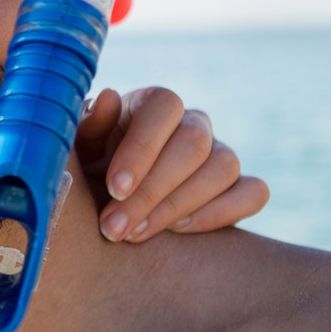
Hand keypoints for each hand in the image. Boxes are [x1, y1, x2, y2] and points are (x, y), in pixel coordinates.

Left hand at [74, 86, 269, 242]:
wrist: (103, 206)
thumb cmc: (86, 170)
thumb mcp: (77, 150)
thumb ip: (89, 126)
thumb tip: (108, 97)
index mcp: (153, 104)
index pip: (164, 107)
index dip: (142, 148)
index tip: (113, 188)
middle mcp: (193, 123)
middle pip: (194, 142)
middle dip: (153, 190)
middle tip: (115, 227)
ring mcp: (220, 154)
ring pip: (225, 166)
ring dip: (179, 205)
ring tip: (135, 234)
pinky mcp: (238, 188)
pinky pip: (254, 193)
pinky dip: (223, 213)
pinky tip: (178, 231)